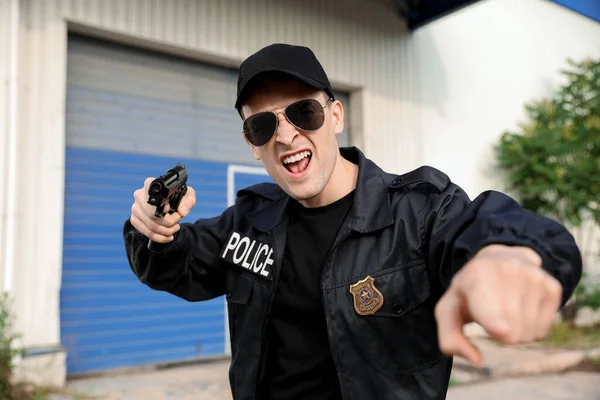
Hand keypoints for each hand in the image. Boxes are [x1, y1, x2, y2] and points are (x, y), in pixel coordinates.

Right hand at [129, 177, 196, 242]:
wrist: (170, 204)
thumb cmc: (178, 197)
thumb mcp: (187, 195)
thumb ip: (188, 201)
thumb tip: (182, 212)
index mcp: (150, 184)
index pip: (152, 195)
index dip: (161, 206)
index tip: (170, 210)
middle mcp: (139, 194)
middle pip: (151, 214)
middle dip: (168, 222)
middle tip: (177, 222)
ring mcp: (135, 207)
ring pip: (150, 225)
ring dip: (165, 231)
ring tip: (174, 229)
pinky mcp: (134, 219)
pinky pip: (145, 232)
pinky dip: (158, 237)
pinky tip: (167, 236)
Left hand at [434, 244, 562, 366]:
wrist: (496, 260)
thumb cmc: (469, 293)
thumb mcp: (448, 311)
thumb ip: (450, 339)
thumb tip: (477, 361)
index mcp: (475, 277)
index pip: (492, 306)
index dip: (497, 323)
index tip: (500, 329)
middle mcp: (507, 271)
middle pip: (512, 334)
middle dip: (499, 335)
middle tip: (491, 314)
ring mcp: (533, 276)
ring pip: (529, 334)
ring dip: (517, 331)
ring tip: (505, 308)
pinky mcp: (552, 286)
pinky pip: (544, 329)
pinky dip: (532, 327)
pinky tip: (521, 307)